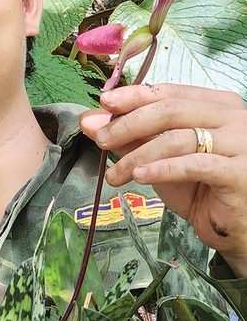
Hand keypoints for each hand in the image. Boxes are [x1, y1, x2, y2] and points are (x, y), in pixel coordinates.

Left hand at [80, 83, 246, 277]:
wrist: (234, 228)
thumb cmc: (200, 189)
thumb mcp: (159, 159)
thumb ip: (129, 137)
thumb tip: (88, 120)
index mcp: (218, 105)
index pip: (171, 92)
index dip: (135, 96)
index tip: (104, 103)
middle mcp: (234, 118)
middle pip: (172, 110)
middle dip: (130, 124)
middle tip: (101, 141)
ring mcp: (241, 144)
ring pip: (179, 139)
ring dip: (138, 155)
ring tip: (113, 174)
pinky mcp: (240, 173)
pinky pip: (195, 165)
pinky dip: (162, 169)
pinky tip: (139, 177)